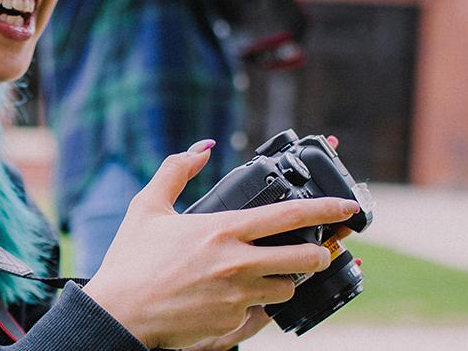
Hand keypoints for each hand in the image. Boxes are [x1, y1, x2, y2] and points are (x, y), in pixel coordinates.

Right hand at [81, 140, 360, 348]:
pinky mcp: (231, 322)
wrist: (118, 313)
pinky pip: (259, 313)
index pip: (290, 216)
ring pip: (287, 288)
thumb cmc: (130, 260)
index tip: (349, 208)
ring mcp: (238, 295)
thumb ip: (176, 170)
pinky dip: (252, 305)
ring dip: (283, 281)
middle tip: (316, 250)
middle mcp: (237, 262)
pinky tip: (230, 298)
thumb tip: (202, 146)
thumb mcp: (147, 207)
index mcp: (222, 229)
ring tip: (264, 276)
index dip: (328, 209)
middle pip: (306, 258)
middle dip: (319, 253)